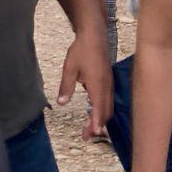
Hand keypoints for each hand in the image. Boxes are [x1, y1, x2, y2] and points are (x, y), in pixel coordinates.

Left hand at [57, 23, 113, 137]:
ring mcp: (109, 84)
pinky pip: (108, 99)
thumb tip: (62, 103)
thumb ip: (66, 86)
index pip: (99, 109)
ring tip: (90, 127)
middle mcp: (106, 86)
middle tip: (86, 135)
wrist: (94, 36)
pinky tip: (95, 111)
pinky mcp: (109, 81)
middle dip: (97, 125)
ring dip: (101, 118)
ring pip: (108, 106)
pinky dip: (103, 109)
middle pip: (106, 111)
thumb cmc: (81, 50)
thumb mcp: (70, 68)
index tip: (93, 133)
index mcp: (97, 85)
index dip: (96, 123)